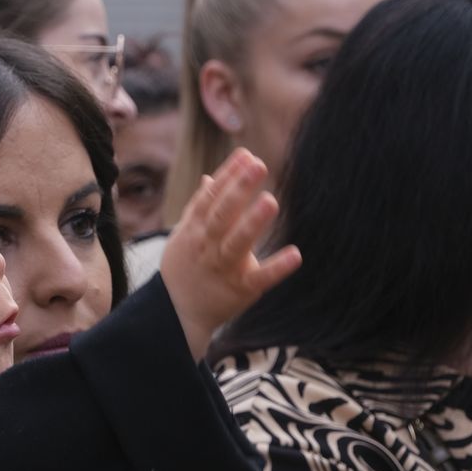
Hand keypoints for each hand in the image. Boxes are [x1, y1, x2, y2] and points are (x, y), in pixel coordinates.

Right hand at [161, 149, 300, 359]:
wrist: (176, 314)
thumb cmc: (185, 268)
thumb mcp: (185, 235)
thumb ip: (199, 206)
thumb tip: (210, 177)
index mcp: (195, 230)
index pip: (210, 198)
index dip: (227, 176)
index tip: (246, 156)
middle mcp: (207, 246)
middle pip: (222, 215)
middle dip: (239, 190)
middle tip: (259, 166)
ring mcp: (224, 268)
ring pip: (237, 243)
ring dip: (253, 223)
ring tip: (270, 201)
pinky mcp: (241, 289)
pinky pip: (260, 278)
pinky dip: (277, 268)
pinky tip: (295, 254)